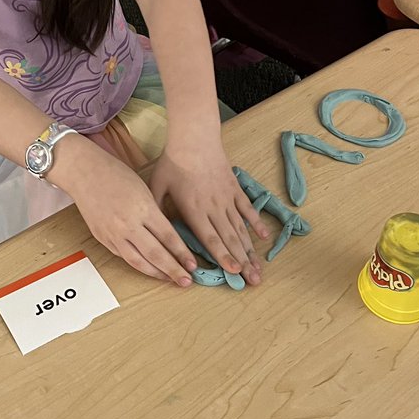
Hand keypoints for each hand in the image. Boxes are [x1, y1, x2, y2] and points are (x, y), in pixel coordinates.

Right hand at [68, 150, 200, 286]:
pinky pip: (123, 256)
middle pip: (155, 254)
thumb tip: (169, 236)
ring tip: (169, 279)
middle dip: (173, 270)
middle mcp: (128, 224)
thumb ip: (155, 213)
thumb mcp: (144, 189)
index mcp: (143, 208)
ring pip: (138, 261)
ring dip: (156, 273)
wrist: (85, 173)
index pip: (168, 237)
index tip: (193, 265)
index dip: (182, 254)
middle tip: (187, 281)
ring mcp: (113, 233)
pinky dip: (138, 264)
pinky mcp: (102, 238)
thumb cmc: (116, 174)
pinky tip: (148, 267)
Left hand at [149, 145, 269, 285]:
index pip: (210, 239)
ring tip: (259, 268)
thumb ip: (158, 210)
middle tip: (254, 281)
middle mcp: (213, 207)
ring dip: (250, 250)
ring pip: (240, 228)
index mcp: (194, 210)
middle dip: (242, 262)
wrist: (194, 137)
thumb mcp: (158, 186)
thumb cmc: (173, 162)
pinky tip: (263, 238)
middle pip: (230, 239)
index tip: (234, 272)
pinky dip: (256, 223)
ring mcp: (227, 198)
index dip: (223, 257)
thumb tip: (155, 231)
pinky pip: (247, 209)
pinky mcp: (235, 188)